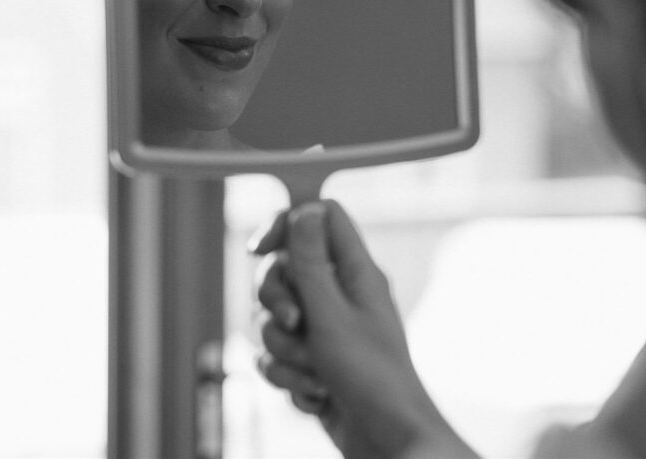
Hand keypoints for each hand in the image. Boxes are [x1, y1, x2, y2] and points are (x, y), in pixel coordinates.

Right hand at [253, 200, 476, 458]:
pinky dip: (288, 376)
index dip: (285, 225)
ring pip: (274, 319)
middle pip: (284, 269)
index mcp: (356, 271)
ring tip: (315, 372)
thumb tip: (304, 210)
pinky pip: (277, 356)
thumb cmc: (370, 378)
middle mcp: (340, 294)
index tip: (260, 251)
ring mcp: (326, 329)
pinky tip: (316, 394)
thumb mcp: (331, 315)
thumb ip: (310, 262)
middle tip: (297, 324)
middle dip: (276, 302)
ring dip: (284, 351)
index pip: (320, 217)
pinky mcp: (314, 362)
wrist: (386, 442)